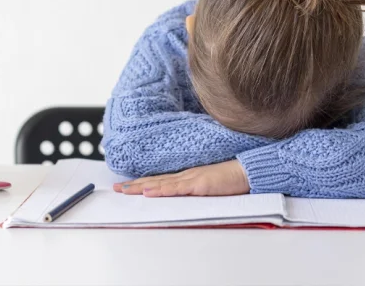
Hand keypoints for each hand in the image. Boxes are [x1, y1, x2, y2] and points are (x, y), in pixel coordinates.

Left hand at [113, 160, 249, 197]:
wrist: (248, 170)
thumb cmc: (232, 177)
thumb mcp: (209, 183)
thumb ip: (195, 186)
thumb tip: (182, 193)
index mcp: (187, 175)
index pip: (160, 179)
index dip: (142, 182)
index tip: (126, 185)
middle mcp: (186, 174)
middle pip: (155, 180)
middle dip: (134, 185)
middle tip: (116, 188)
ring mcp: (192, 178)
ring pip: (161, 183)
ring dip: (141, 187)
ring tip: (125, 190)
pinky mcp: (199, 184)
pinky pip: (177, 188)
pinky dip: (162, 190)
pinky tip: (149, 192)